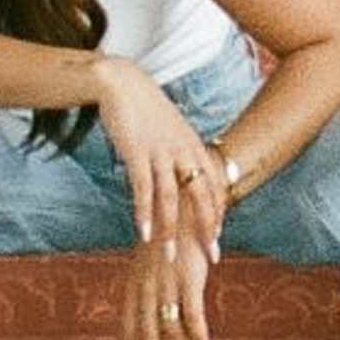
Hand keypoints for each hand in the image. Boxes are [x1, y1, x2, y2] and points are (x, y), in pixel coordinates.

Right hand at [91, 57, 228, 256]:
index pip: (212, 186)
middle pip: (200, 196)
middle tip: (210, 257)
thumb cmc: (144, 110)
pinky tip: (142, 233)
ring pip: (171, 198)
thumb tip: (185, 175)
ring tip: (171, 256)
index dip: (216, 213)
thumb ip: (180, 153)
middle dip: (206, 229)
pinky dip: (144, 212)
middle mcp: (182, 151)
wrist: (121, 83)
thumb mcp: (170, 130)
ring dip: (171, 230)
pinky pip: (143, 188)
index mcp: (193, 146)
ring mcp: (160, 151)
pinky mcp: (137, 152)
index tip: (217, 239)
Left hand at [120, 225, 217, 339]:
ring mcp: (166, 285)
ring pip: (169, 333)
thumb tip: (156, 304)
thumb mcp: (153, 258)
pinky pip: (193, 319)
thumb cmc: (172, 230)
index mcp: (133, 284)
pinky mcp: (189, 280)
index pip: (127, 328)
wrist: (184, 200)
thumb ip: (151, 282)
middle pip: (146, 338)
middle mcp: (145, 288)